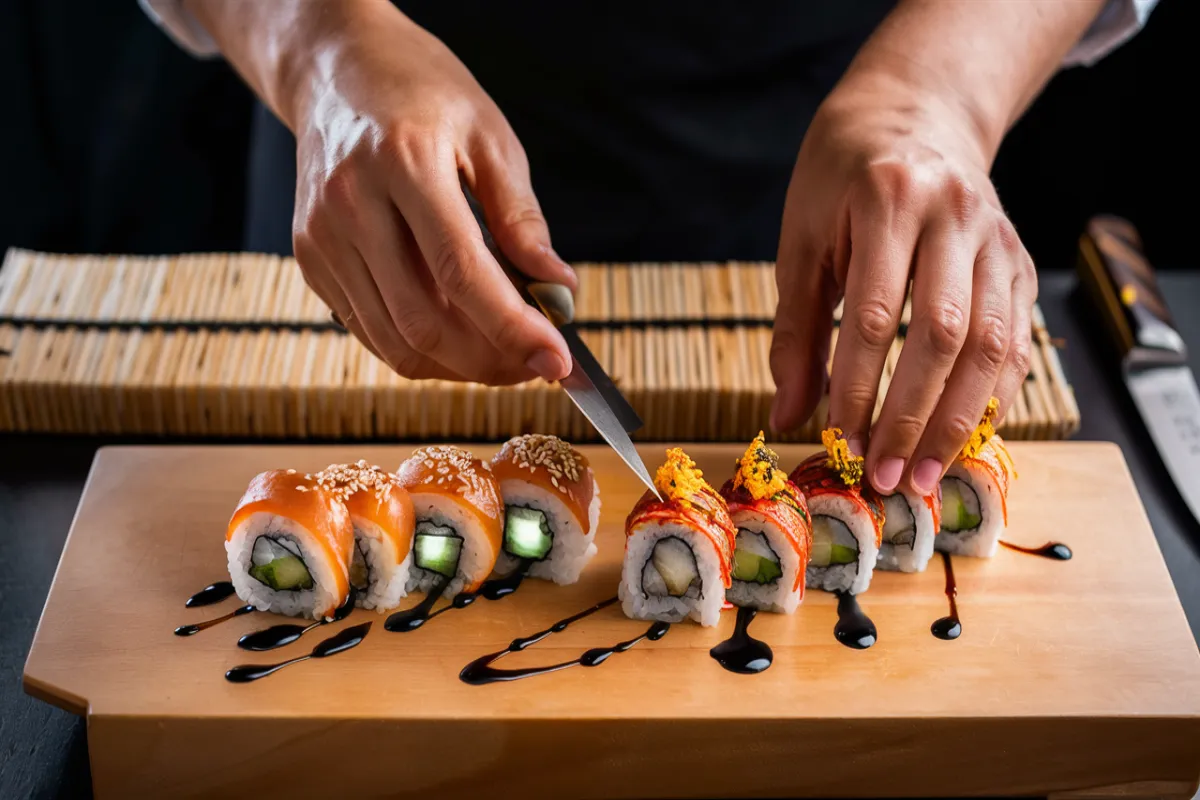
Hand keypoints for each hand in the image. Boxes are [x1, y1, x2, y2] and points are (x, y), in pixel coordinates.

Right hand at [288, 1, 572, 383]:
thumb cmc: (422, 94)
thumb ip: (522, 217)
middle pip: (424, 321)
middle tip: (537, 363)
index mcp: (403, 161)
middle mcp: (351, 204)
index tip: (556, 361)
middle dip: (491, 360)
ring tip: (504, 353)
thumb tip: (558, 289)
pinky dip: (422, 350)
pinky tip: (459, 336)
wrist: (337, 71)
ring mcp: (321, 237)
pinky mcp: (310, 259)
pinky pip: (370, 332)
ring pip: (395, 341)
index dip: (512, 328)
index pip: (461, 272)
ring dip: (459, 365)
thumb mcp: (490, 135)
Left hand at [770, 73, 1035, 495]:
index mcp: (888, 198)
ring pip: (991, 342)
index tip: (839, 441)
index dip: (857, 386)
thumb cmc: (839, 180)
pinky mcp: (1019, 259)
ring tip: (926, 473)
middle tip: (886, 475)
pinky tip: (964, 434)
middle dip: (912, 415)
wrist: (912, 113)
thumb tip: (787, 416)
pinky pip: (1017, 338)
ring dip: (957, 418)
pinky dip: (993, 393)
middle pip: (942, 333)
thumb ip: (795, 331)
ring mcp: (997, 236)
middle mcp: (955, 213)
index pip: (873, 313)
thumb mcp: (802, 241)